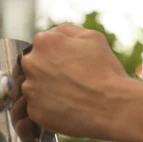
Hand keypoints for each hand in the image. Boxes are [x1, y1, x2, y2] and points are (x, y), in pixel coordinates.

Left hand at [20, 23, 128, 139]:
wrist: (112, 107)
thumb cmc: (105, 71)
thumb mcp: (92, 37)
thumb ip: (67, 30)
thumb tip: (54, 33)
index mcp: (44, 42)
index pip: (43, 45)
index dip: (58, 55)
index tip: (71, 64)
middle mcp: (31, 63)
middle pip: (35, 65)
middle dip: (49, 71)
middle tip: (71, 81)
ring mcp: (30, 89)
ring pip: (34, 87)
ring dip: (47, 90)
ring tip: (71, 96)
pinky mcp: (34, 111)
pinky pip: (38, 108)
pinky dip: (49, 109)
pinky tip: (67, 108)